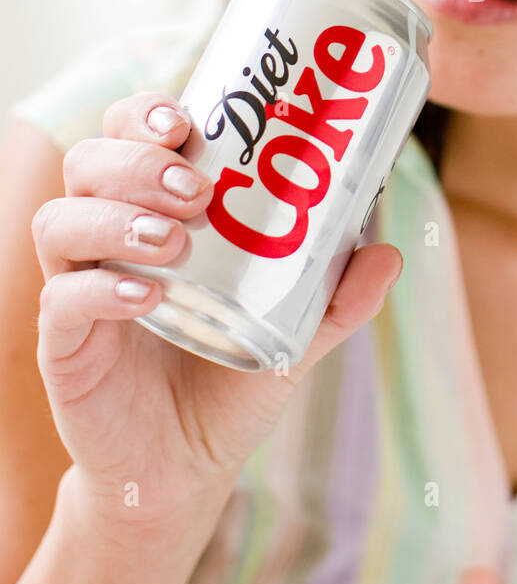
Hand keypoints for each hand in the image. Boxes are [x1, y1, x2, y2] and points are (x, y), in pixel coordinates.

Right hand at [31, 92, 401, 523]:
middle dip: (137, 159)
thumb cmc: (229, 379)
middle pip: (88, 162)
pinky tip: (147, 294)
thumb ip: (339, 297)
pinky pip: (60, 298)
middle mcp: (106, 239)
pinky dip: (100, 287)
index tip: (186, 120)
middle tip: (197, 188)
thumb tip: (390, 253)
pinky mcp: (64, 345)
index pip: (128, 135)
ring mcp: (79, 288)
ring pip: (60, 219)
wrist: (186, 469)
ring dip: (116, 215)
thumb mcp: (294, 332)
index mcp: (152, 211)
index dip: (145, 114)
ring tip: (175, 239)